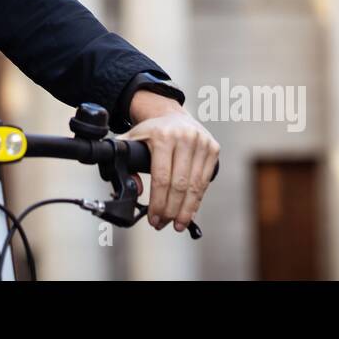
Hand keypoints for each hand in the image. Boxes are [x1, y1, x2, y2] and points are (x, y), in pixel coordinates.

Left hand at [120, 93, 219, 231]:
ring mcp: (201, 143)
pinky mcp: (213, 148)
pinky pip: (205, 181)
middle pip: (179, 185)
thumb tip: (135, 189)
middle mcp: (185, 138)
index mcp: (163, 136)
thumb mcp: (132, 141)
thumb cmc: (151, 132)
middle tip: (163, 224)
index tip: (153, 218)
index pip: (161, 177)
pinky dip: (197, 200)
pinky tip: (189, 212)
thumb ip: (126, 162)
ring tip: (177, 224)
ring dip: (185, 210)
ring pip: (194, 186)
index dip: (157, 202)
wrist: (172, 114)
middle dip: (170, 210)